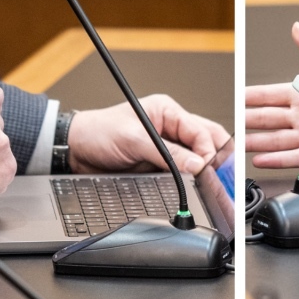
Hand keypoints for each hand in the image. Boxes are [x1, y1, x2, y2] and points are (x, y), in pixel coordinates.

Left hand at [67, 95, 227, 174]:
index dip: (208, 150)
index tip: (209, 168)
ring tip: (209, 182)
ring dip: (203, 170)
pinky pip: (181, 172)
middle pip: (205, 141)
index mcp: (167, 111)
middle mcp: (170, 127)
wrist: (76, 151)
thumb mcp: (134, 139)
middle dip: (216, 158)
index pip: (200, 130)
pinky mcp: (159, 164)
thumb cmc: (99, 132)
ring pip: (196, 158)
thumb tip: (197, 164)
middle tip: (222, 175)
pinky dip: (189, 179)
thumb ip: (168, 153)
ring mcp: (166, 147)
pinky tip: (193, 186)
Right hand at [245, 22, 298, 168]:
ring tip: (239, 148)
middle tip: (228, 127)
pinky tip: (261, 161)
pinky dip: (278, 160)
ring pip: (276, 140)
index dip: (251, 97)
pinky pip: (296, 157)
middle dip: (247, 123)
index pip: (269, 94)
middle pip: (267, 119)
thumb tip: (297, 28)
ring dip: (257, 144)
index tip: (235, 97)